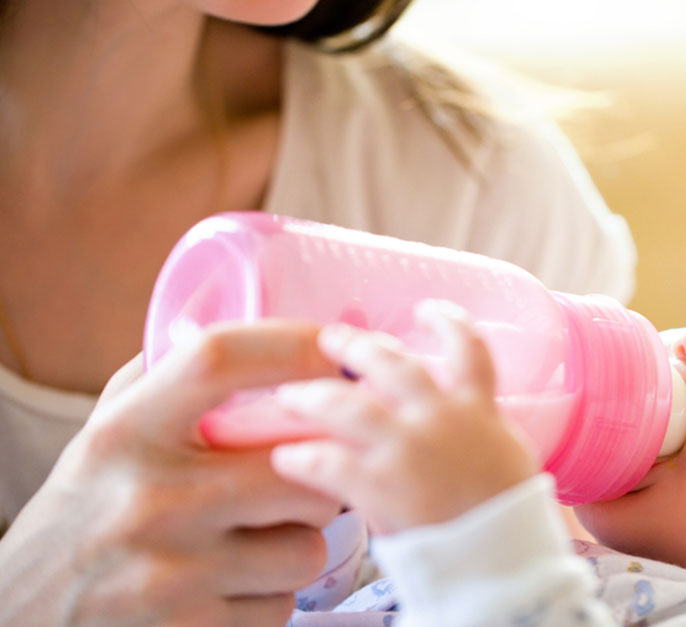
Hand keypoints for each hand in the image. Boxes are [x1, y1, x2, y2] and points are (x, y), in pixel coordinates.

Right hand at [0, 321, 343, 626]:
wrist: (19, 622)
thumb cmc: (80, 517)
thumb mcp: (101, 437)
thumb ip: (161, 381)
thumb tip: (235, 315)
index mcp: (124, 433)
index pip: (220, 359)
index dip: (291, 343)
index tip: (334, 347)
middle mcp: (148, 497)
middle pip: (299, 463)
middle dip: (319, 470)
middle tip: (304, 474)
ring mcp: (170, 570)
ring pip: (307, 543)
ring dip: (298, 541)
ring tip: (257, 538)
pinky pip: (283, 602)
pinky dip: (271, 595)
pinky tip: (233, 586)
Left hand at [270, 301, 538, 535]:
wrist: (504, 562)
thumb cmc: (511, 519)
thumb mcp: (508, 459)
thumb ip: (479, 431)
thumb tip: (462, 420)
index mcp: (478, 409)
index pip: (469, 346)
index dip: (447, 321)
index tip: (426, 309)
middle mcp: (440, 417)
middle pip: (391, 363)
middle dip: (357, 347)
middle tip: (331, 340)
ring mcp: (408, 448)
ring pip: (347, 404)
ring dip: (313, 396)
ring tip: (289, 396)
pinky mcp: (379, 485)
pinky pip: (326, 461)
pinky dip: (301, 457)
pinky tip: (285, 458)